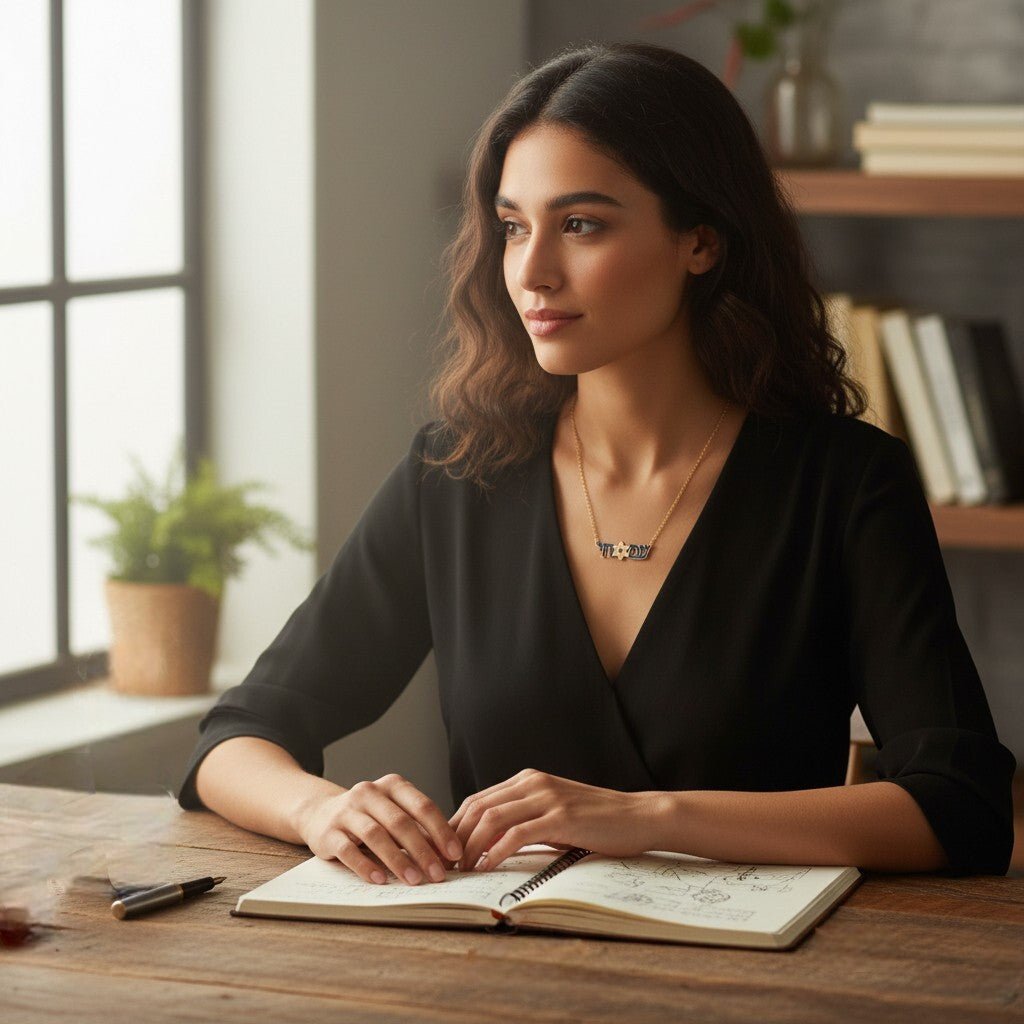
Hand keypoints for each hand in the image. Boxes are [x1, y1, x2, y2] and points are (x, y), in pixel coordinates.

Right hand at [297, 773, 462, 885]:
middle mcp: (369, 793)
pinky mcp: (328, 832)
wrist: (320, 813)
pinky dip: (365, 866)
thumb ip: (418, 829)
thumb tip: (447, 856)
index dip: (441, 830)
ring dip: (397, 860)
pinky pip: (348, 850)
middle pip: (400, 822)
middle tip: (438, 874)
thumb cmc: (369, 817)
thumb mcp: (394, 815)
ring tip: (414, 880)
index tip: (455, 854)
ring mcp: (346, 811)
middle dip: (422, 850)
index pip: (422, 806)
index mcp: (392, 786)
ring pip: (376, 835)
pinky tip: (380, 880)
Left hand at [448, 769, 658, 873]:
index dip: (454, 826)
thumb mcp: (552, 817)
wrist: (638, 816)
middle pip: (478, 807)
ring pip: (492, 818)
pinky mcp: (560, 817)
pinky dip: (496, 851)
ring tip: (460, 870)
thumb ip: (522, 823)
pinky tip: (486, 866)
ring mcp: (547, 797)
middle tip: (444, 866)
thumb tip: (485, 846)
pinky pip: (517, 834)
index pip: (477, 800)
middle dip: (455, 838)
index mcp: (528, 779)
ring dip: (470, 846)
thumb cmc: (596, 822)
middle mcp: (533, 782)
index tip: (443, 853)